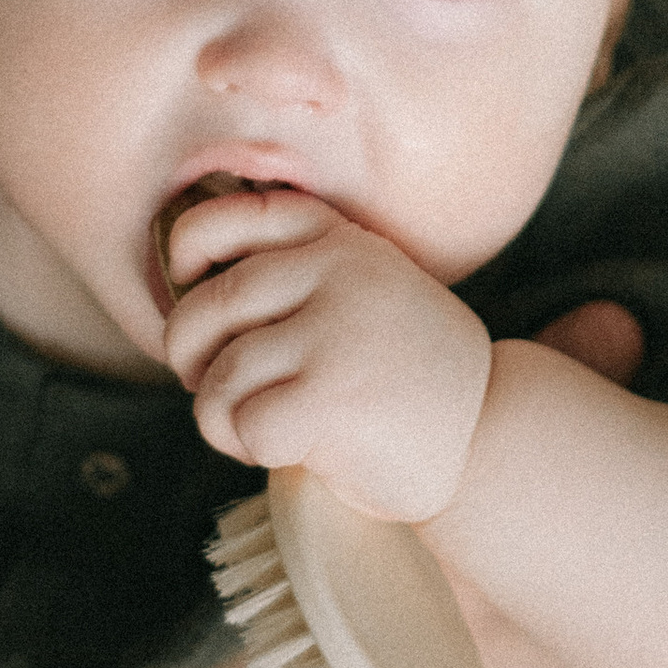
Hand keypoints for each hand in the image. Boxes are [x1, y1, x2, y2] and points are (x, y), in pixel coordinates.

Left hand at [160, 189, 492, 520]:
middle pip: (204, 307)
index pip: (225, 218)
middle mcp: (338, 270)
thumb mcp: (362, 294)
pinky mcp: (332, 395)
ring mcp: (336, 329)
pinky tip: (287, 450)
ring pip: (218, 374)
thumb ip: (295, 278)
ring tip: (262, 428)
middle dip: (190, 361)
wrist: (487, 437)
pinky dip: (248, 448)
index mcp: (338, 238)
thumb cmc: (401, 375)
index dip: (183, 255)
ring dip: (221, 418)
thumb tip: (179, 291)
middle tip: (218, 389)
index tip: (191, 294)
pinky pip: (242, 422)